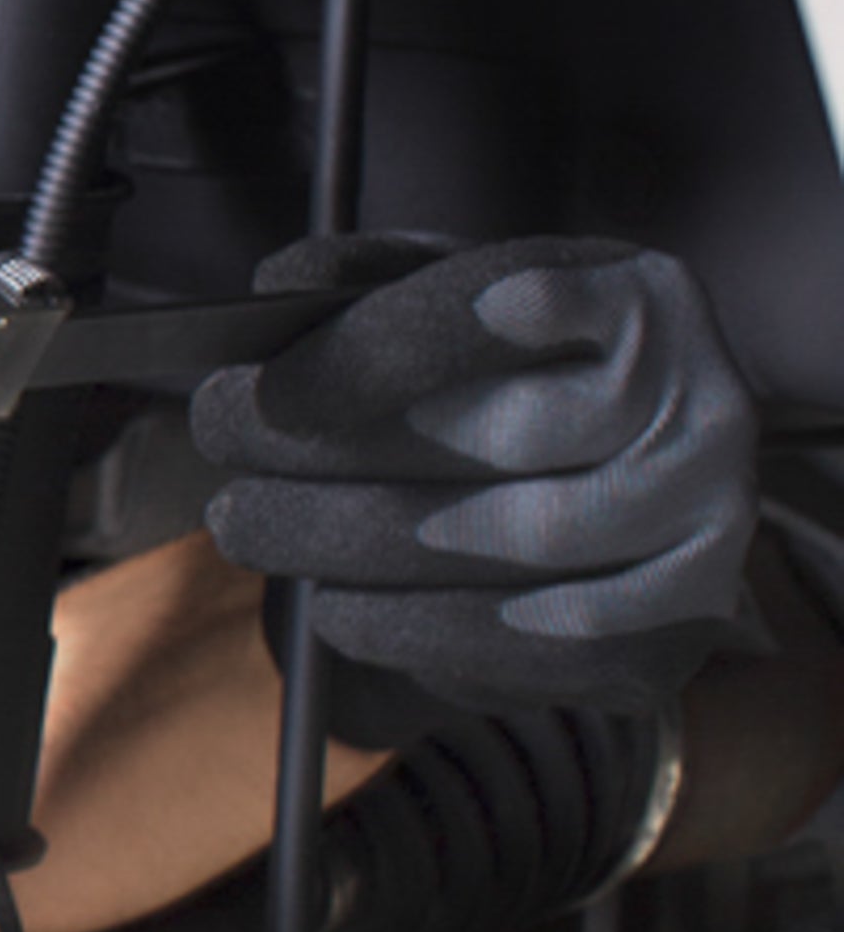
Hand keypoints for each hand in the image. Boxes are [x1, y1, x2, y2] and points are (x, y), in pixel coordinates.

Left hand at [193, 235, 757, 721]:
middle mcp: (697, 405)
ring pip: (516, 544)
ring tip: (259, 532)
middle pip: (502, 438)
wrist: (646, 480)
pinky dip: (423, 633)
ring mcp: (703, 520)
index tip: (268, 391)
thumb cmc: (529, 378)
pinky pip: (543, 643)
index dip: (372, 357)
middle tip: (227, 470)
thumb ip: (369, 287)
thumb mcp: (459, 305)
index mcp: (638, 300)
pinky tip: (345, 612)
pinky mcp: (680, 623)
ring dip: (357, 552)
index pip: (497, 314)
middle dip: (333, 460)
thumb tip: (277, 292)